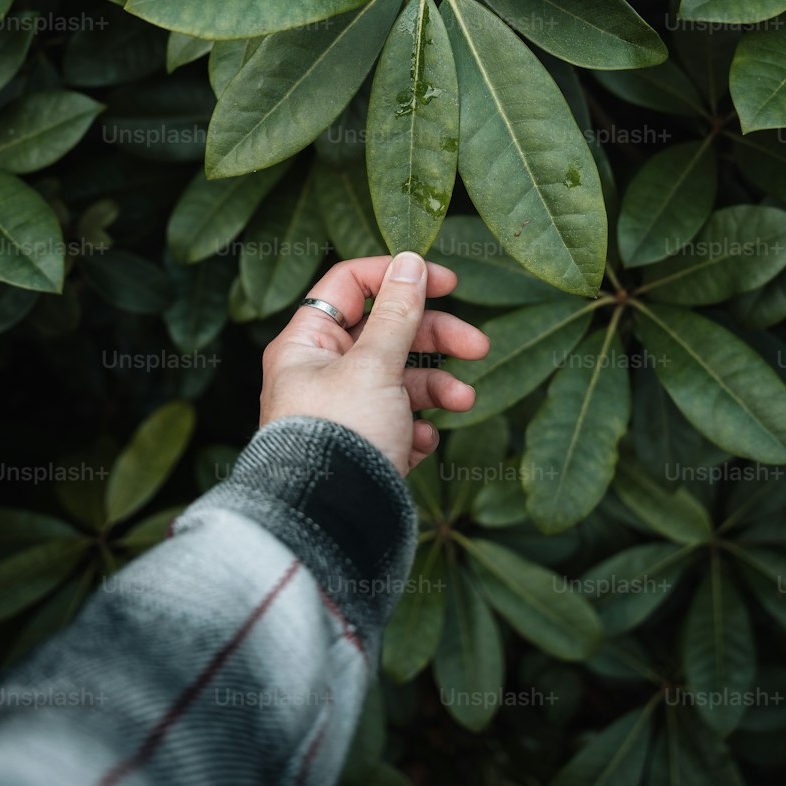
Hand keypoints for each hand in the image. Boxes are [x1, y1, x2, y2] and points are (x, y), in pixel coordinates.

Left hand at [260, 251, 488, 476]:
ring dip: (437, 387)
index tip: (448, 282)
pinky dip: (417, 427)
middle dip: (436, 338)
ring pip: (400, 379)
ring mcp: (345, 411)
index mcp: (307, 343)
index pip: (352, 286)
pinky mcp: (364, 446)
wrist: (331, 524)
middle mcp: (322, 372)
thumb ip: (397, 312)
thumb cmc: (340, 436)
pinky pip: (400, 422)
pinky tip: (419, 442)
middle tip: (479, 346)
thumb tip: (410, 261)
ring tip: (463, 402)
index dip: (399, 277)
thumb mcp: (375, 365)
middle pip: (387, 332)